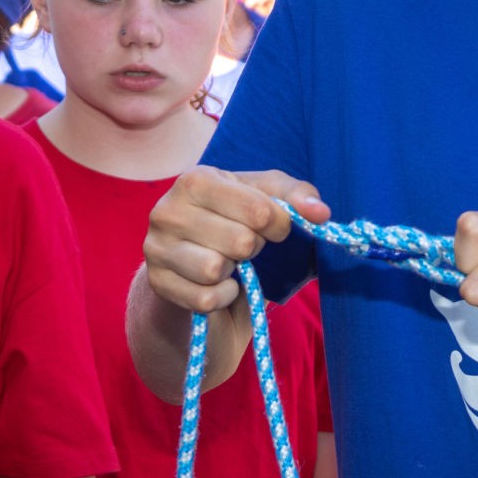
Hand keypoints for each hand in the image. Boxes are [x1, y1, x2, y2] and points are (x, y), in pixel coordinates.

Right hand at [141, 166, 328, 315]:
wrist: (193, 265)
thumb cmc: (235, 222)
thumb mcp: (266, 199)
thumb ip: (296, 197)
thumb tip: (321, 213)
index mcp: (196, 179)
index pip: (258, 209)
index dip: (279, 224)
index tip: (275, 227)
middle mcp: (167, 210)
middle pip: (240, 241)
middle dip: (253, 248)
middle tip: (244, 244)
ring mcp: (156, 247)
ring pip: (215, 269)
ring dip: (234, 272)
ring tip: (228, 261)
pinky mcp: (158, 283)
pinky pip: (205, 298)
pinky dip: (222, 296)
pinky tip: (219, 284)